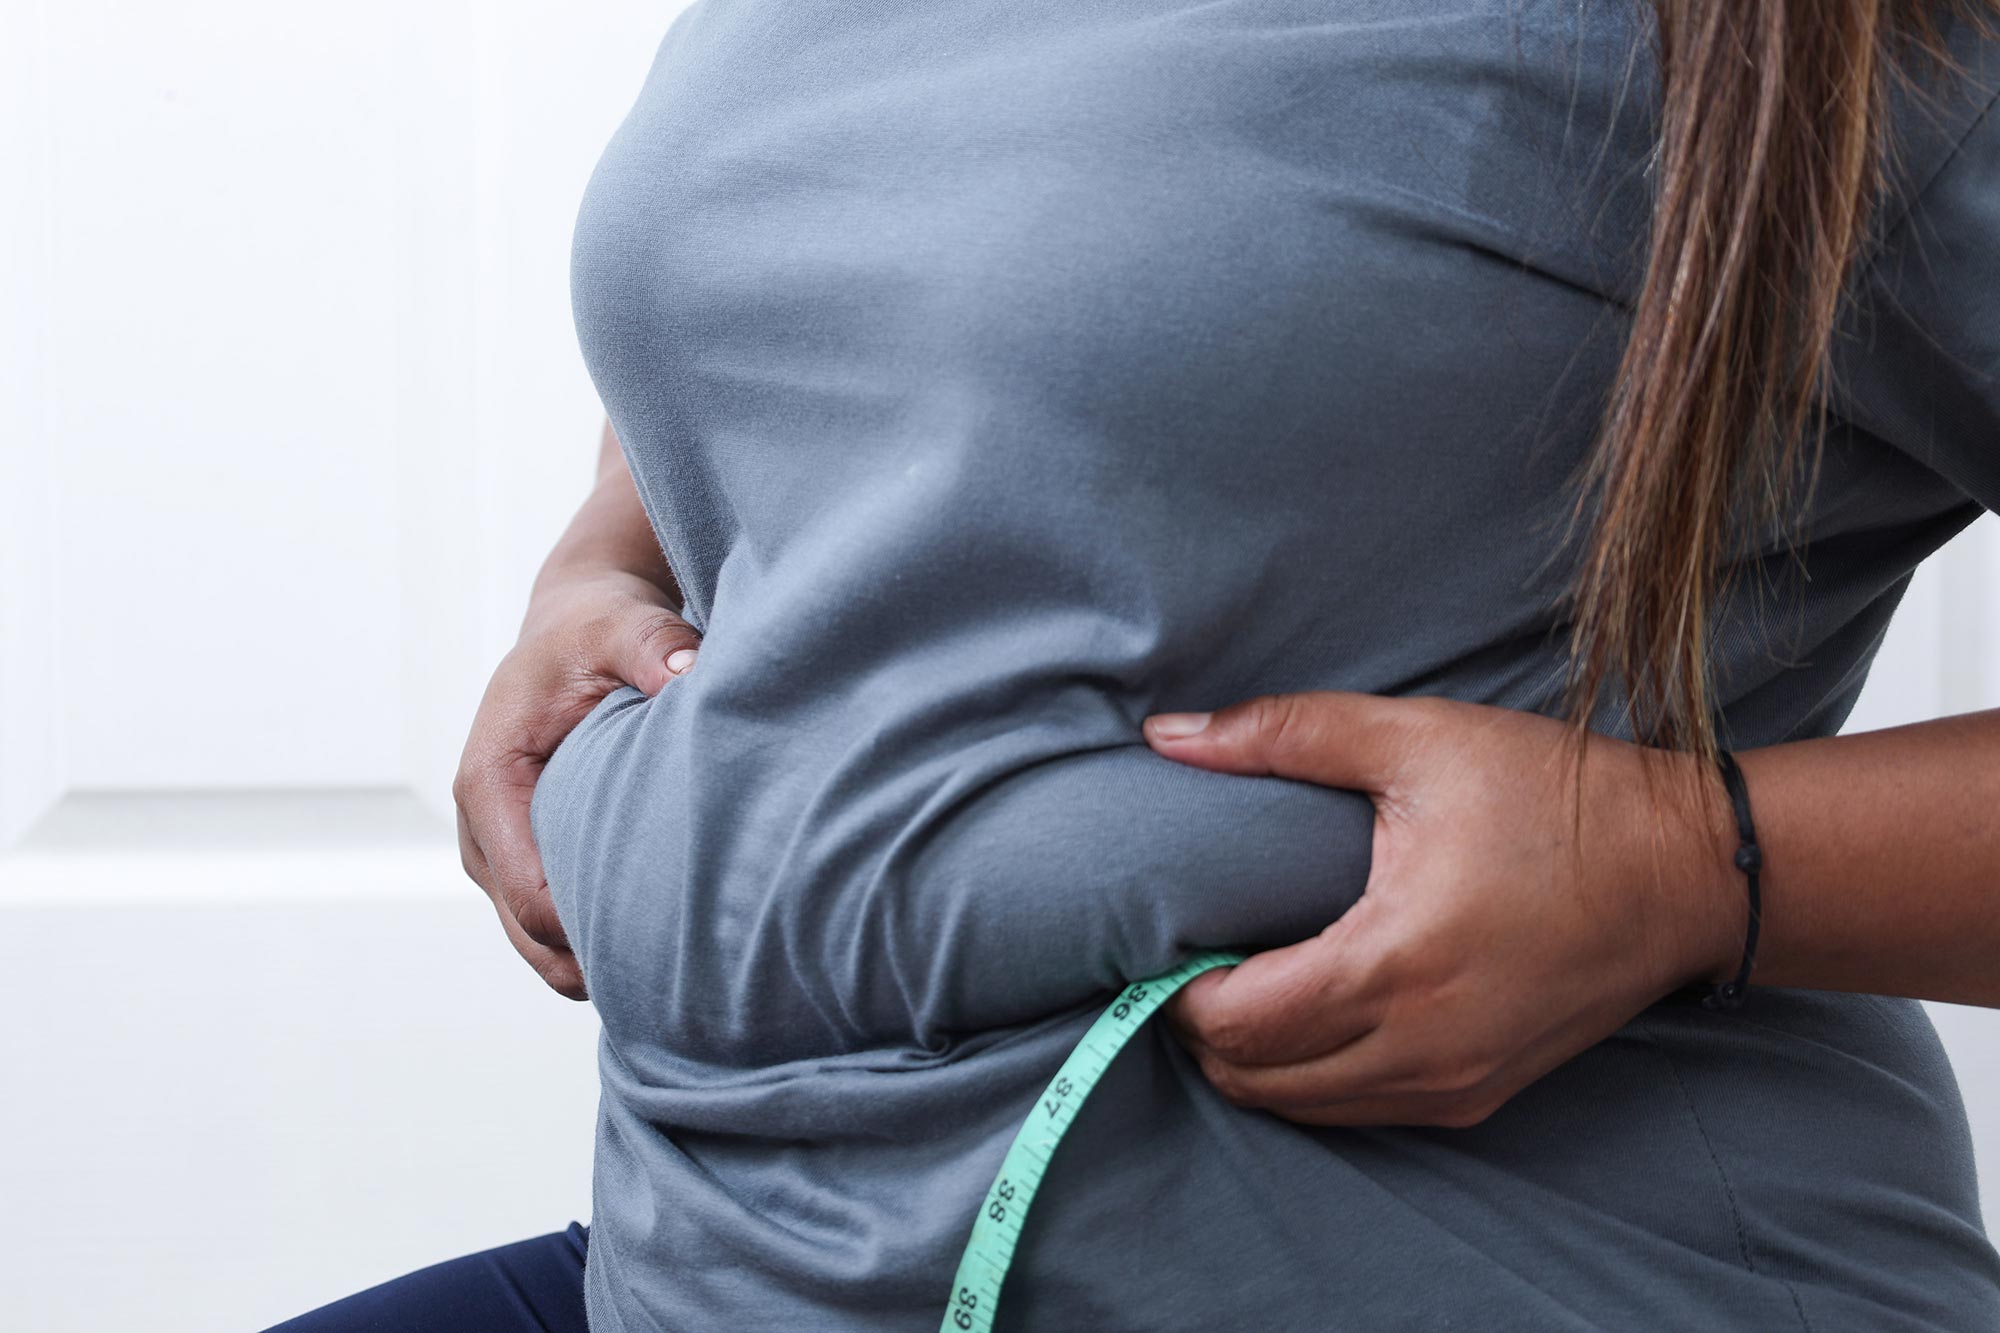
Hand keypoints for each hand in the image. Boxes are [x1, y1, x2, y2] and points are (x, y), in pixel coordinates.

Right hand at [453, 570, 700, 998]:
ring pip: (547, 950)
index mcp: (489, 785)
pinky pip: (562, 931)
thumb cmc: (591, 629)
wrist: (575, 627)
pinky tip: (671, 935)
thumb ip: (652, 646)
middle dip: (607, 964)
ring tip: (690, 962)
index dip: (601, 933)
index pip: (535, 901)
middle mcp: (484, 834)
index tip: (680, 937)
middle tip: (698, 973)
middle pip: (538, 945)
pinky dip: (606, 941)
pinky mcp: (530, 862)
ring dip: (606, 960)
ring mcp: (503, 856)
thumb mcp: (619, 624)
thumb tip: (690, 673)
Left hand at [1141, 692, 1742, 1127]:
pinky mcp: (1480, 1094)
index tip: (1162, 939)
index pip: (1237, 1023)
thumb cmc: (1555, 796)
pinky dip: (1311, 1078)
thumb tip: (1167, 734)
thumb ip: (1283, 733)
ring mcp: (1454, 1082)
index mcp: (1396, 965)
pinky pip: (1360, 1111)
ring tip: (1239, 983)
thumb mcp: (1415, 739)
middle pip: (1255, 1080)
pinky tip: (1306, 1013)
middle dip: (1201, 1030)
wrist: (1686, 870)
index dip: (1176, 991)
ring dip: (1253, 1060)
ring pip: (1303, 1110)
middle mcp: (1422, 1047)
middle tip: (1189, 959)